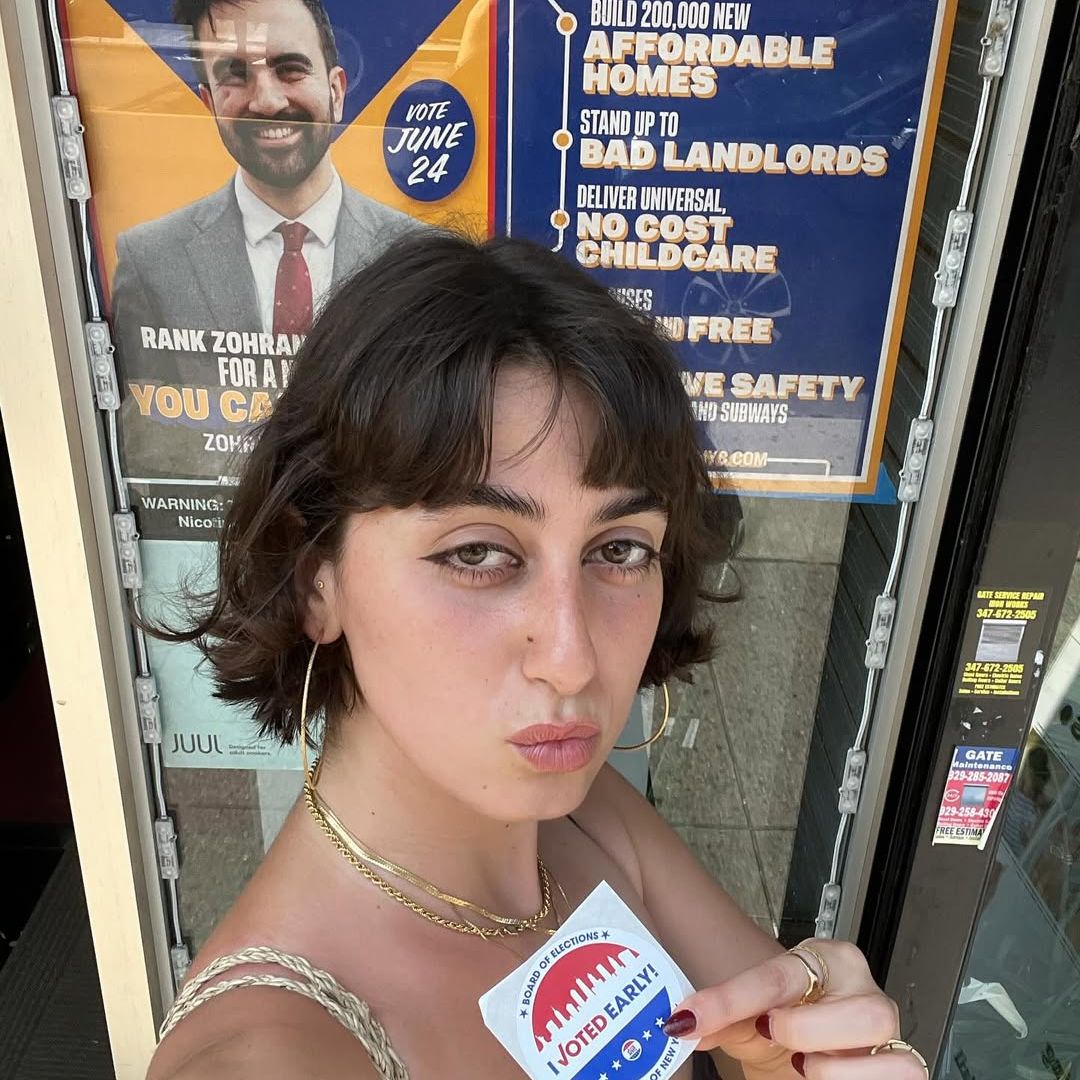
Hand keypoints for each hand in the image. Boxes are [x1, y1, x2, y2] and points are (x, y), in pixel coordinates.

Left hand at [662, 940, 926, 1078]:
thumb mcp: (747, 1020)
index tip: (689, 1019)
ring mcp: (886, 1025)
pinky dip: (856, 1078)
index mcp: (821, 958)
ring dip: (833, 1064)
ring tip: (802, 1064)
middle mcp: (860, 984)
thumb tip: (682, 1023)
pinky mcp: (899, 1061)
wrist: (804, 1048)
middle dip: (805, 1030)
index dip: (727, 1001)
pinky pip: (900, 1071)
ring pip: (880, 1035)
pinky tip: (825, 1074)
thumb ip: (719, 1017)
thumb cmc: (780, 1027)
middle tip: (772, 1035)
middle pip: (854, 1005)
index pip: (774, 977)